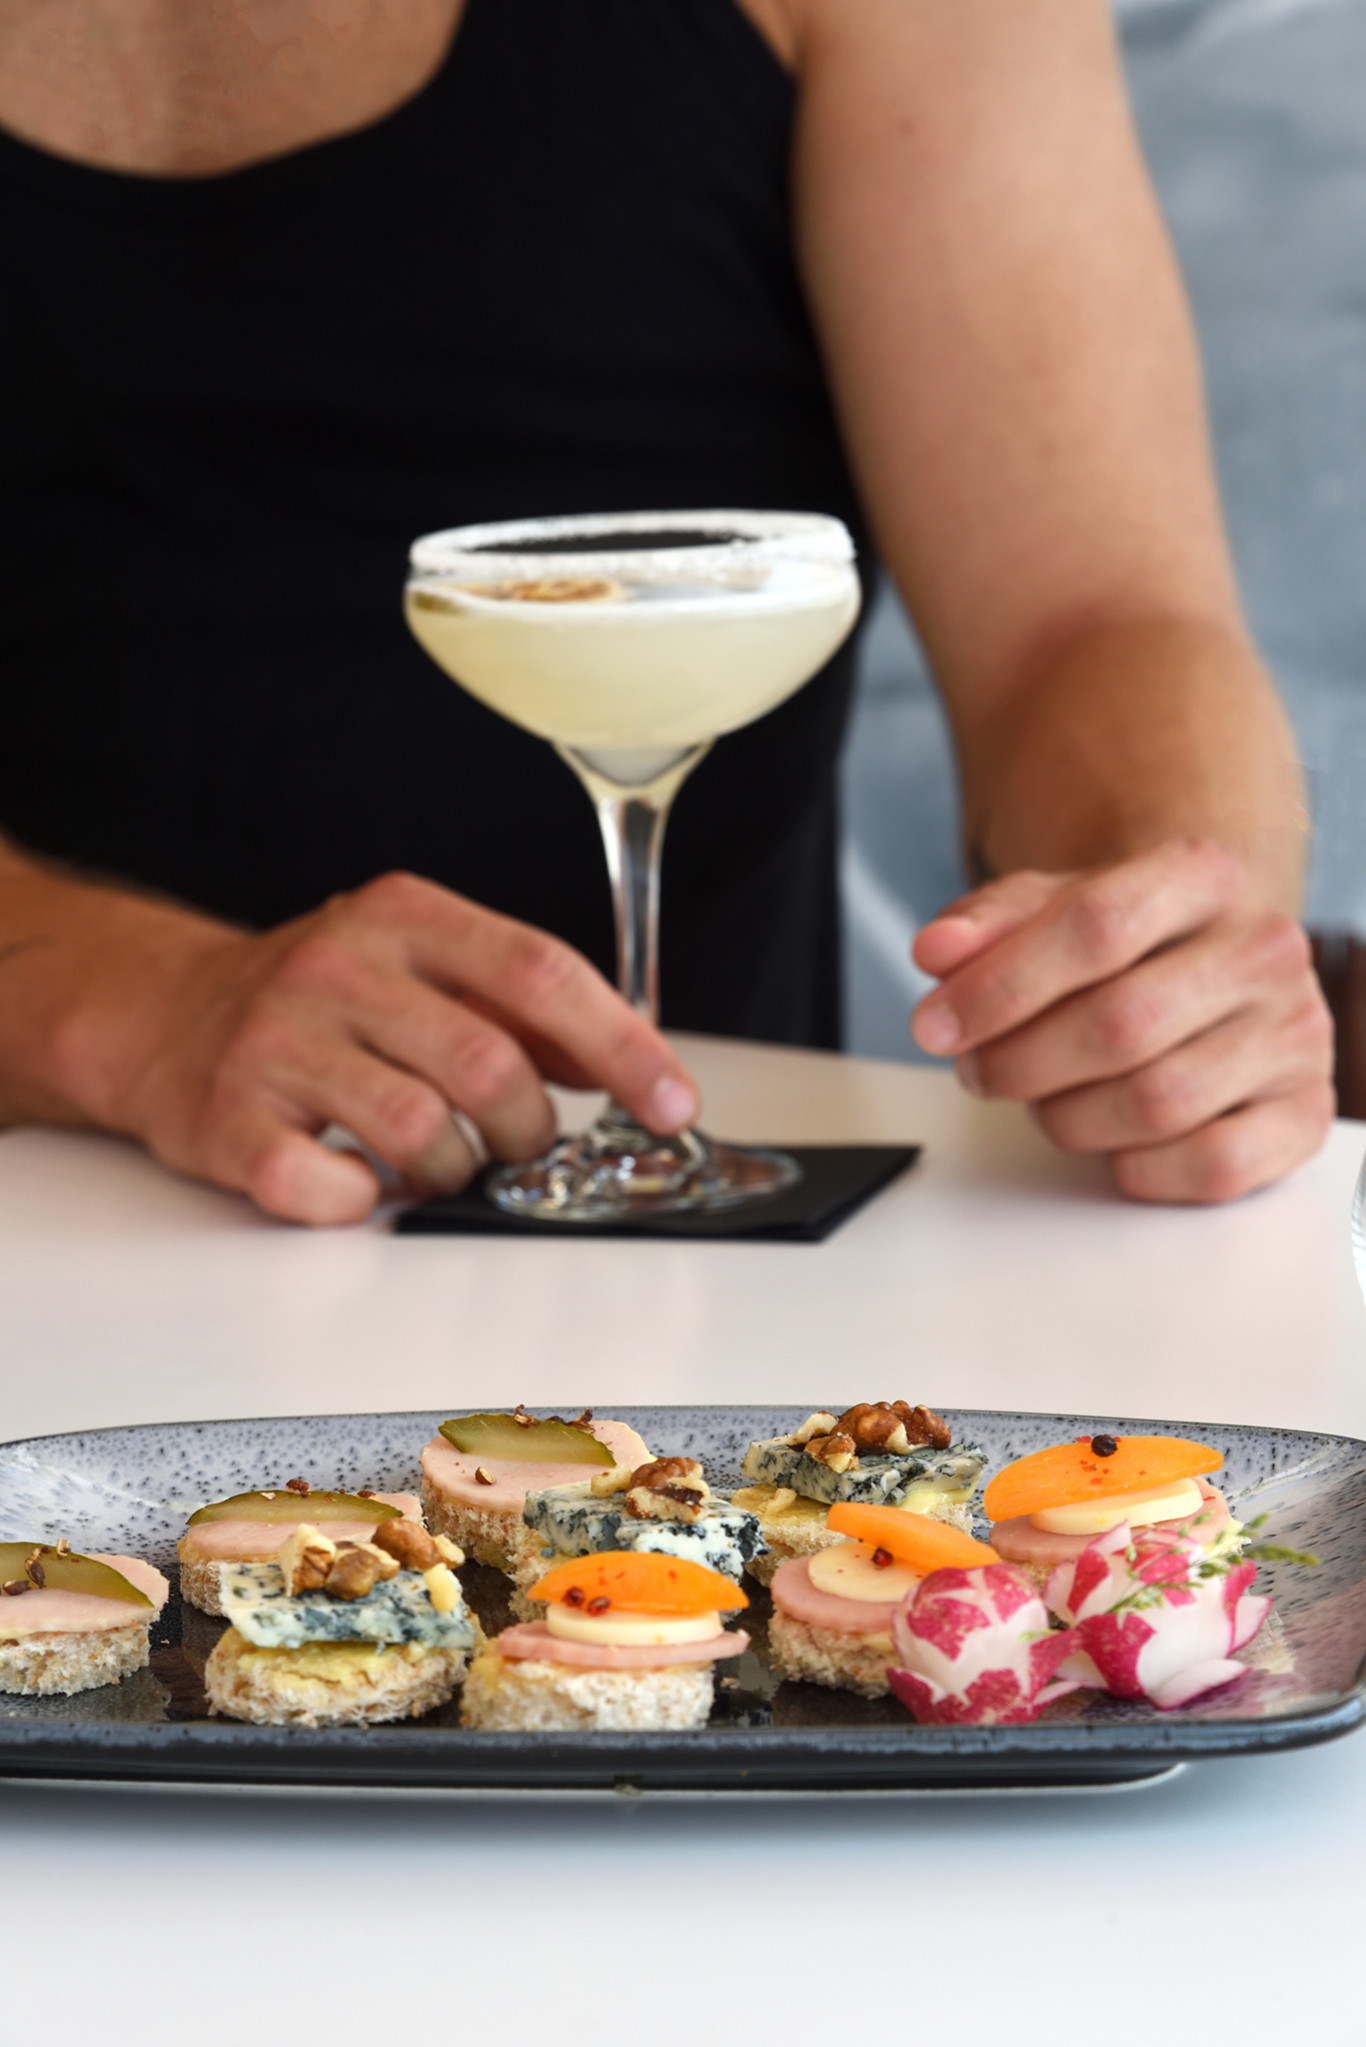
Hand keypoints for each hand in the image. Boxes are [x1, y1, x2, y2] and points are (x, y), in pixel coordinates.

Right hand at [55, 872, 698, 1224]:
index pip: (540, 973)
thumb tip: (633, 1056)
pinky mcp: (230, 1119)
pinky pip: (329, 1190)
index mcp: (404, 916)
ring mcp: (278, 1042)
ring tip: (437, 1162)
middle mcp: (339, 965)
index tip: (672, 1104)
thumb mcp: (421, 964)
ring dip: (455, 1171)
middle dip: (531, 1130)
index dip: (622, 1047)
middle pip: (490, 1065)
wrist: (165, 1015)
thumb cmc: (321, 1000)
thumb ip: (520, 1003)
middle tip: (521, 1147)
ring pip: (422, 1134)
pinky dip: (364, 1202)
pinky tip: (359, 1179)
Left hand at [909, 840, 1333, 1201]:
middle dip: (1021, 1062)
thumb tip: (938, 953)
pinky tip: (1113, 1142)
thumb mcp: (1049, 909)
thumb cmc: (1125, 943)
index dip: (998, 987)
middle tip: (978, 1071)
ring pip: (1157, 1102)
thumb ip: (988, 926)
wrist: (1209, 959)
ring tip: (1043, 1099)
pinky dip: (1140, 1168)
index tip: (934, 1025)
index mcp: (1202, 877)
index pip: (1093, 928)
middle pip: (1120, 1024)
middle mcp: (1263, 950)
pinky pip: (1211, 1164)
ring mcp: (1294, 1033)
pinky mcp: (1303, 1113)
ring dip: (1069, 1118)